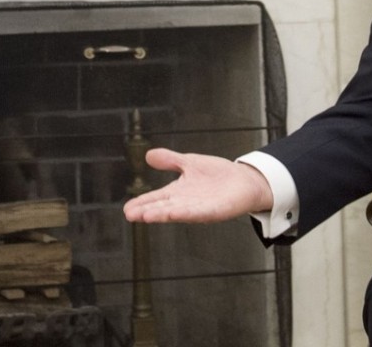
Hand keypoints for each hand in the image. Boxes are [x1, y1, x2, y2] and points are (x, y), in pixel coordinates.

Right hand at [123, 148, 273, 223]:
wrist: (244, 180)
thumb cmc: (217, 174)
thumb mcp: (189, 162)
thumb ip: (170, 160)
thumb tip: (148, 155)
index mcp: (178, 192)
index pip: (156, 198)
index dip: (142, 203)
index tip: (127, 209)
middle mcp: (186, 203)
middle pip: (163, 207)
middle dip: (147, 211)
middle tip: (130, 215)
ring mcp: (199, 208)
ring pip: (178, 212)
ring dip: (162, 214)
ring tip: (146, 216)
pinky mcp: (214, 210)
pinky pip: (199, 212)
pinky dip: (186, 212)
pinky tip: (175, 213)